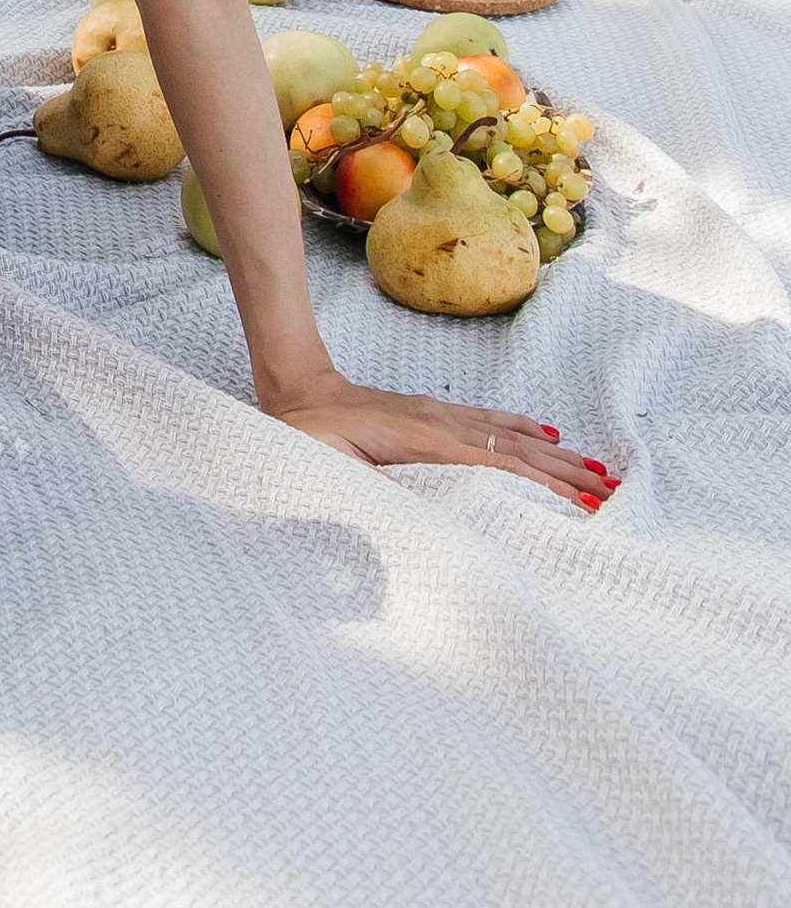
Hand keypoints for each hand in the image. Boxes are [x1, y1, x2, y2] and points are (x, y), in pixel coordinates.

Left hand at [257, 370, 611, 510]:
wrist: (295, 392)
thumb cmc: (308, 437)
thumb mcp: (329, 466)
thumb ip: (365, 488)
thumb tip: (398, 514)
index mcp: (426, 442)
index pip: (499, 466)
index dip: (542, 485)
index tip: (582, 504)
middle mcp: (443, 424)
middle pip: (518, 450)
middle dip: (566, 472)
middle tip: (611, 492)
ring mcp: (441, 415)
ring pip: (511, 435)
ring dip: (555, 454)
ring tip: (595, 470)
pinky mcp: (434, 414)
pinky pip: (490, 421)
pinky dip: (525, 429)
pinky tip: (546, 434)